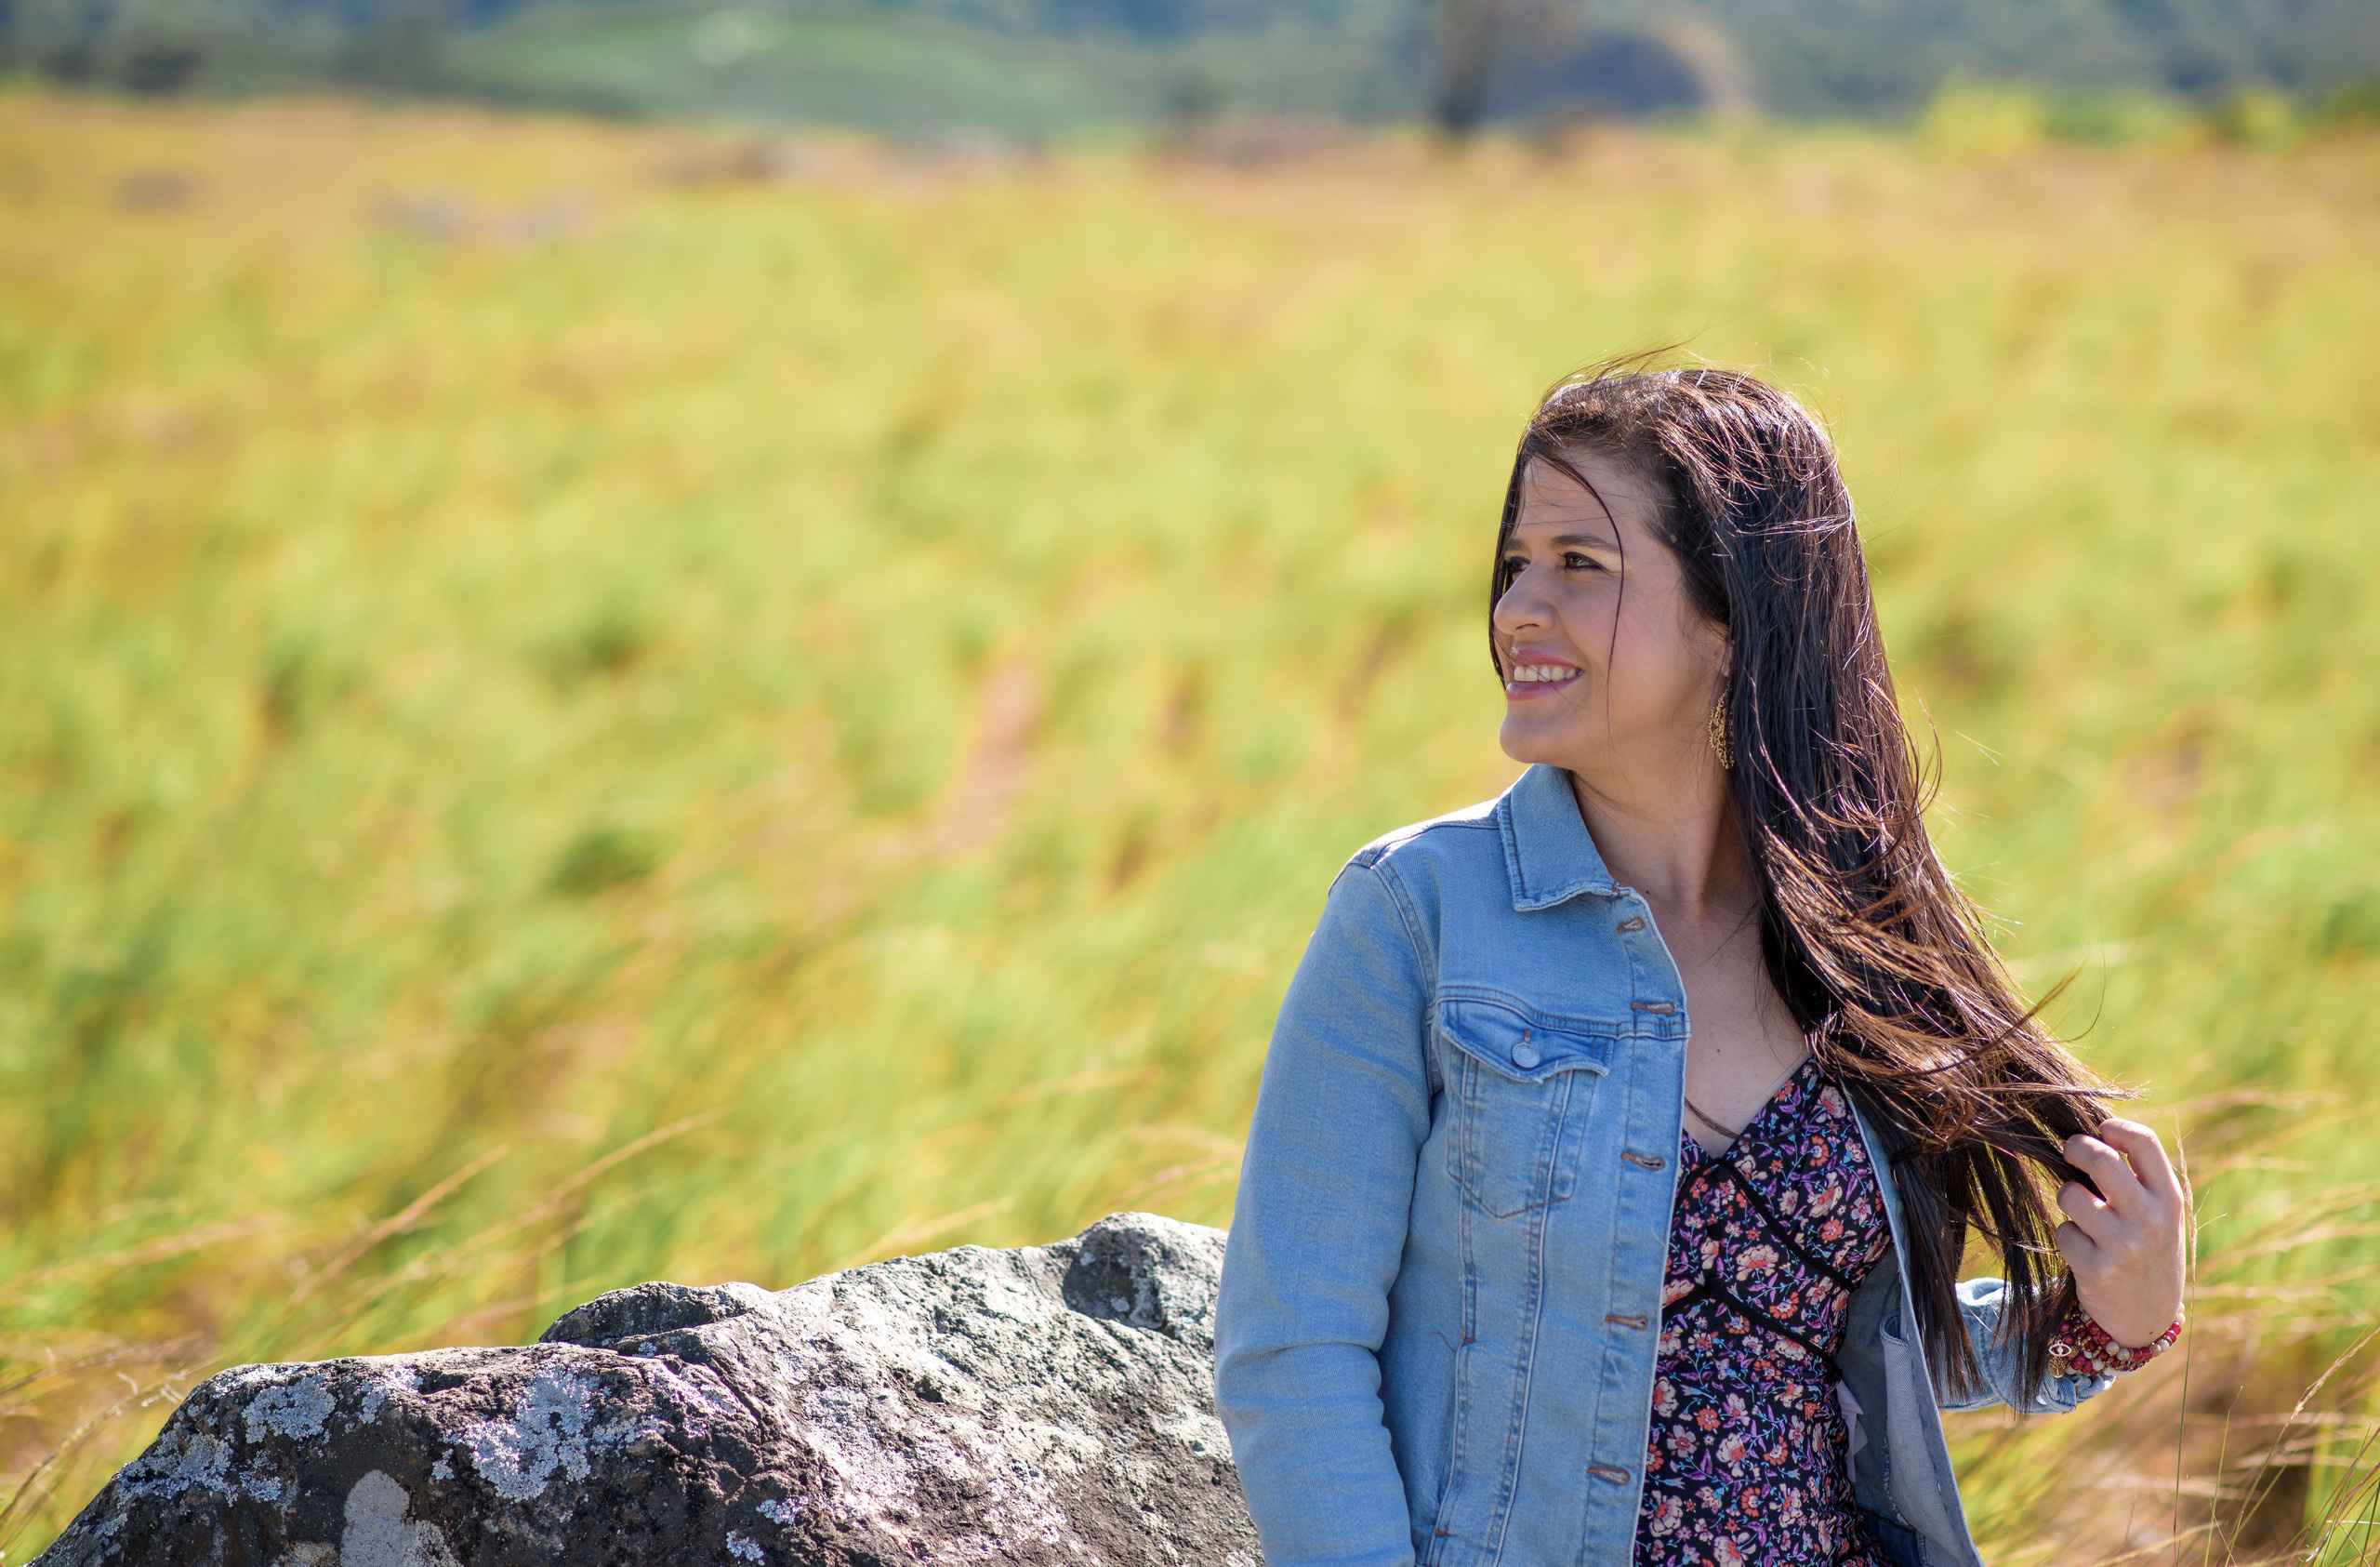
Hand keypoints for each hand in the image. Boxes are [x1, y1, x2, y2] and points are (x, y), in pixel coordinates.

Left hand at [2056, 1118, 2187, 1347]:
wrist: (2148, 1319)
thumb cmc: (2147, 1251)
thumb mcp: (2159, 1215)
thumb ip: (2137, 1179)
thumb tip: (2092, 1132)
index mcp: (2169, 1198)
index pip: (2143, 1141)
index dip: (2115, 1127)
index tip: (2100, 1130)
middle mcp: (2150, 1218)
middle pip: (2100, 1158)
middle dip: (2076, 1147)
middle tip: (2069, 1150)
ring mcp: (2124, 1244)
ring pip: (2071, 1193)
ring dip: (2067, 1197)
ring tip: (2082, 1213)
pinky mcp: (2097, 1268)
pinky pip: (2063, 1231)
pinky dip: (2067, 1235)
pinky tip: (2084, 1250)